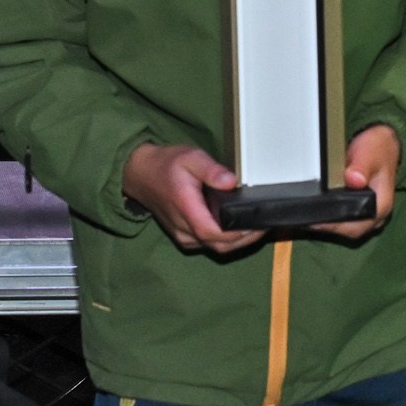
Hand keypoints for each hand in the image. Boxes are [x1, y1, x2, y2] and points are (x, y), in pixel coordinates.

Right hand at [123, 140, 264, 255]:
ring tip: (254, 225)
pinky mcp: (185, 237)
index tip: (260, 223)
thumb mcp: (190, 158)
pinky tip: (236, 226)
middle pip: (221, 246)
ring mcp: (184, 236)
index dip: (242, 233)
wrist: (141, 174)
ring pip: (216, 248)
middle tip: (264, 225)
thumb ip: (211, 170)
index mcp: (187, 211)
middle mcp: (184, 230)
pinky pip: (209, 244)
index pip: (218, 234)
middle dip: (246, 239)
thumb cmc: (165, 165)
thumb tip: (231, 182)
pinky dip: (226, 239)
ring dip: (237, 241)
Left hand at [315, 124, 399, 240]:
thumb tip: (354, 180)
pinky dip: (330, 215)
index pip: (356, 226)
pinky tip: (317, 208)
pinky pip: (343, 218)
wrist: (382, 144)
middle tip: (304, 218)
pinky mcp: (358, 208)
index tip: (315, 220)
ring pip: (345, 227)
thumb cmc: (377, 149)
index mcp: (381, 206)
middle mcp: (375, 215)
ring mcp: (367, 214)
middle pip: (348, 230)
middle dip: (327, 226)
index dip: (335, 225)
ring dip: (327, 222)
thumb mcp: (370, 153)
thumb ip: (362, 166)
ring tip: (307, 215)